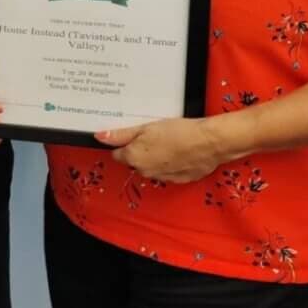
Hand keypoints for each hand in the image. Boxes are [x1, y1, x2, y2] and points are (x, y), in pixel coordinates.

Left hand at [95, 117, 223, 182]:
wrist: (208, 143)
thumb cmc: (177, 131)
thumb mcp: (146, 127)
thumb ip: (121, 135)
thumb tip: (100, 137)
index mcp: (133, 158)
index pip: (118, 153)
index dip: (125, 142)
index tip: (135, 134)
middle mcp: (144, 172)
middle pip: (134, 160)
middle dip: (140, 149)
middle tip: (154, 134)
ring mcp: (161, 178)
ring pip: (151, 166)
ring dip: (155, 156)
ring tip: (169, 140)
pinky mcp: (177, 180)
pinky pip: (167, 171)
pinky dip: (170, 163)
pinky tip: (179, 150)